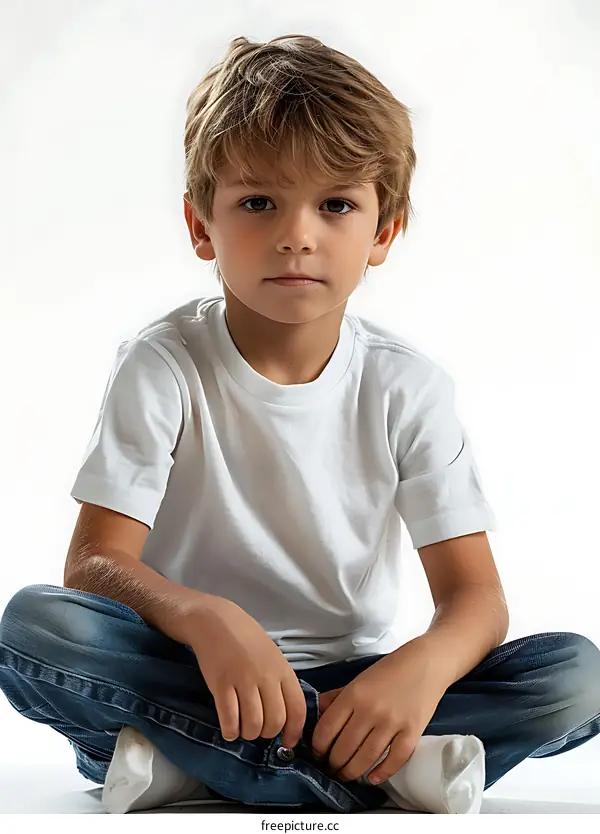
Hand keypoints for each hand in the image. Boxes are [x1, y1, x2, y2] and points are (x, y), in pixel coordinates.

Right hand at [188, 597, 306, 748]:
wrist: (216, 621)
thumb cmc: (246, 638)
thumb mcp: (272, 656)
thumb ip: (280, 682)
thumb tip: (285, 716)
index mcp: (283, 670)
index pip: (297, 709)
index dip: (294, 731)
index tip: (288, 742)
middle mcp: (266, 677)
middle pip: (274, 721)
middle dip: (267, 734)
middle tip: (258, 730)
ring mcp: (243, 681)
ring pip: (253, 725)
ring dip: (248, 734)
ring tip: (242, 729)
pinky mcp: (221, 684)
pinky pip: (229, 719)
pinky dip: (230, 731)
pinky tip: (229, 729)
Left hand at [311, 638, 447, 784]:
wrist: (425, 664)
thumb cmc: (389, 671)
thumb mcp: (357, 680)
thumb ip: (335, 698)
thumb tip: (316, 716)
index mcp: (353, 695)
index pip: (326, 729)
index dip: (318, 747)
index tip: (317, 754)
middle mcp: (370, 710)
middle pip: (344, 748)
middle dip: (333, 764)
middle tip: (331, 769)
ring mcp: (392, 722)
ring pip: (366, 758)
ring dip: (352, 772)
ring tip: (346, 775)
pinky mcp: (412, 732)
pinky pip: (395, 760)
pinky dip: (382, 772)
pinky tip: (372, 778)